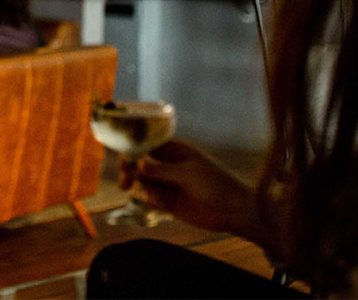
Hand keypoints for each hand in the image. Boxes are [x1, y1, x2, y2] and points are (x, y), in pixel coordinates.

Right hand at [122, 139, 264, 244]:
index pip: (147, 145)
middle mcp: (168, 165)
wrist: (234, 211)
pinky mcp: (169, 201)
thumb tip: (138, 163)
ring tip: (150, 194)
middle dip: (130, 171)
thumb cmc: (217, 184)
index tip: (123, 160)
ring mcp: (168, 183)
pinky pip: (151, 197)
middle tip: (125, 181)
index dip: (132, 151)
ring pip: (143, 181)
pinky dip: (151, 199)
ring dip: (141, 186)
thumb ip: (162, 170)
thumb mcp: (189, 174)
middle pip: (140, 163)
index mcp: (175, 150)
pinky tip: (159, 202)